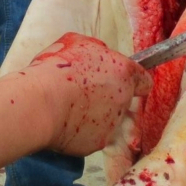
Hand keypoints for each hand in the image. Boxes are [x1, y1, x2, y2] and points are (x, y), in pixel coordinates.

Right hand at [27, 33, 151, 156]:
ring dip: (93, 115)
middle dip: (107, 97)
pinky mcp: (97, 143)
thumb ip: (95, 49)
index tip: (124, 82)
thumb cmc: (57, 69)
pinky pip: (90, 136)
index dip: (134, 81)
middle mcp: (123, 100)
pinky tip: (63, 121)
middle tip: (82, 91)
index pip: (144, 81)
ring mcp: (112, 125)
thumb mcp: (76, 42)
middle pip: (122, 101)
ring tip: (68, 107)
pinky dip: (79, 131)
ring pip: (107, 120)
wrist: (42, 103)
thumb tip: (96, 54)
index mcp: (123, 72)